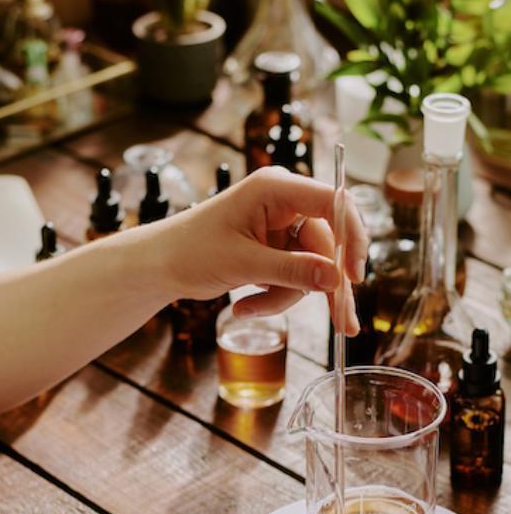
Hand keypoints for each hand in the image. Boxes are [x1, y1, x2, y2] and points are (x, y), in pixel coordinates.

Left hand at [158, 167, 367, 334]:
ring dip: (285, 295)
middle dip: (322, 286)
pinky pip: (293, 277)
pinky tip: (244, 306)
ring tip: (247, 309)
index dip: (352, 237)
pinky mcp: (274, 250)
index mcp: (276, 189)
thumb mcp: (243, 263)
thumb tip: (336, 280)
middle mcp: (284, 203)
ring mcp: (281, 228)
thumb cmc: (190, 251)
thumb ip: (292, 270)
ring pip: (310, 267)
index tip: (355, 276)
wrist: (158, 265)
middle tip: (344, 324)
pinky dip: (274, 296)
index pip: (334, 203)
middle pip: (327, 245)